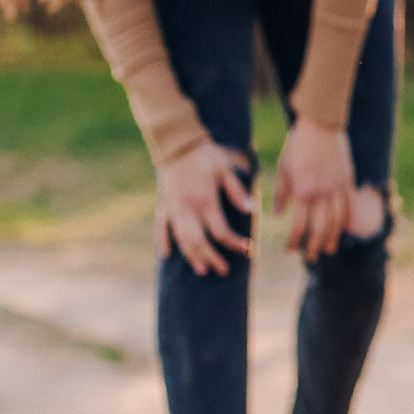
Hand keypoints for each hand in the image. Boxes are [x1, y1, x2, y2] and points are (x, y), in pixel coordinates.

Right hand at [155, 141, 253, 276]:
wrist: (177, 143)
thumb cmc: (206, 154)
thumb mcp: (227, 168)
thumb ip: (238, 191)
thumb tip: (252, 210)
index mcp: (205, 201)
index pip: (221, 231)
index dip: (235, 243)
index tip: (248, 249)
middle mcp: (187, 209)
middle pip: (200, 242)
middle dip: (212, 258)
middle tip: (223, 271)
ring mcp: (173, 209)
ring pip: (181, 239)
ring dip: (191, 256)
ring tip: (202, 270)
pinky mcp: (163, 205)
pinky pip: (161, 228)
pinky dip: (163, 242)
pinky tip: (167, 255)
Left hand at [275, 118, 353, 261]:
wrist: (322, 124)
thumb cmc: (298, 145)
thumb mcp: (283, 168)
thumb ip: (281, 194)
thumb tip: (278, 215)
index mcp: (303, 191)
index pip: (299, 225)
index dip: (294, 241)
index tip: (289, 250)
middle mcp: (322, 194)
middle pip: (320, 229)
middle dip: (314, 246)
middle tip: (311, 257)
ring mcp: (337, 188)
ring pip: (337, 221)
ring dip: (332, 238)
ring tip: (328, 249)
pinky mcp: (347, 181)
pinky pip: (348, 206)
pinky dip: (346, 220)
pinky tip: (343, 229)